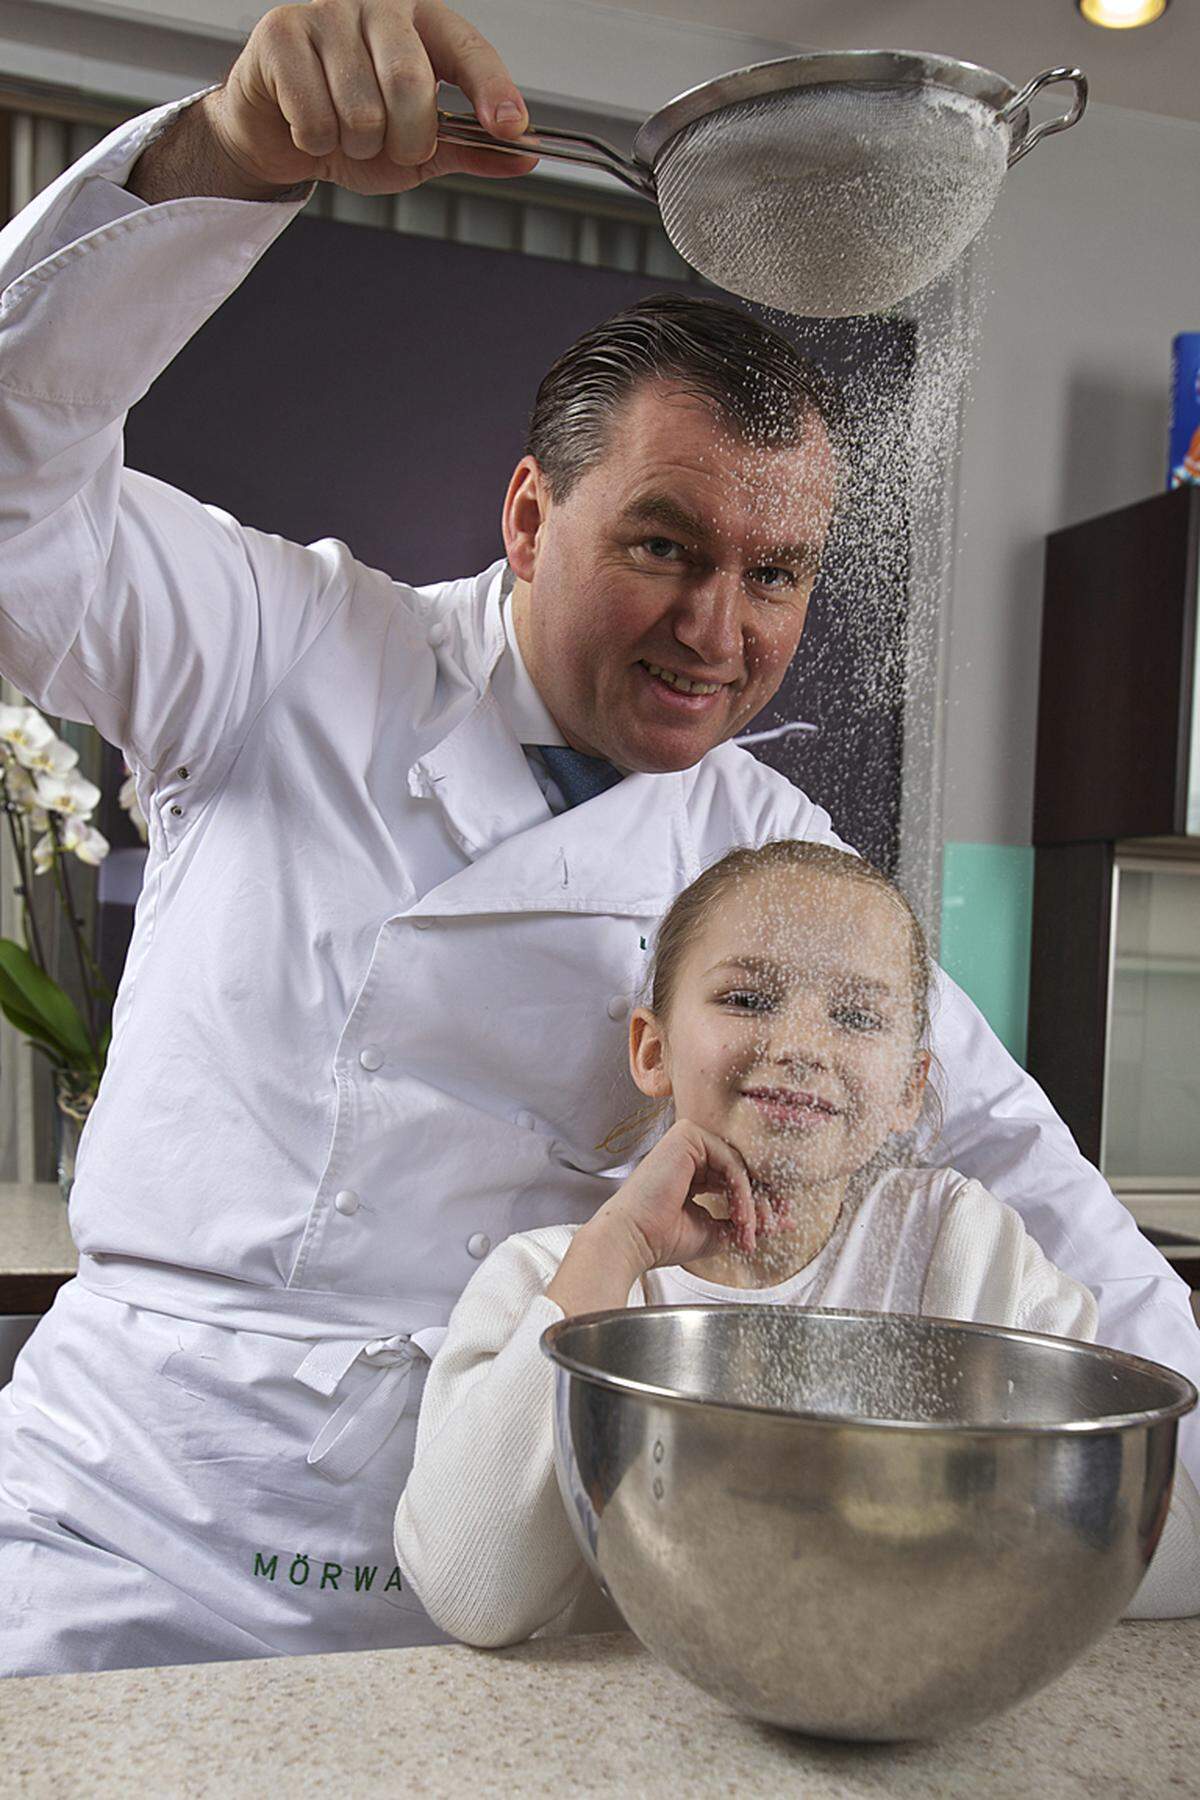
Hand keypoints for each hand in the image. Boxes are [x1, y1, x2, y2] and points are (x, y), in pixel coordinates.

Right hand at [205, 0, 537, 195]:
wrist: (279, 131)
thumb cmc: (353, 128)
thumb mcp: (421, 147)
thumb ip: (470, 149)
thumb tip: (525, 158)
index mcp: (423, 21)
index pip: (468, 50)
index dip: (492, 89)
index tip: (511, 127)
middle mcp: (378, 4)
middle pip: (411, 84)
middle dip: (407, 139)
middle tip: (394, 146)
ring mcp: (327, 12)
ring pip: (361, 110)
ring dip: (358, 146)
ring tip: (347, 134)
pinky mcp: (282, 32)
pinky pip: (315, 118)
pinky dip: (317, 142)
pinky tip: (311, 125)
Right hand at [598, 1120, 764, 1269]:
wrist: (634, 1239)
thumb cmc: (663, 1239)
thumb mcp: (715, 1231)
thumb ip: (743, 1222)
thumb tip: (779, 1223)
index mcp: (693, 1173)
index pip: (736, 1181)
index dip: (760, 1203)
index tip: (779, 1225)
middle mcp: (691, 1154)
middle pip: (742, 1172)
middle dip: (763, 1203)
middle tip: (775, 1228)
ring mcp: (688, 1142)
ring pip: (740, 1168)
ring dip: (753, 1202)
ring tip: (752, 1230)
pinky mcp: (688, 1136)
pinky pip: (731, 1163)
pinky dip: (742, 1193)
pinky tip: (742, 1218)